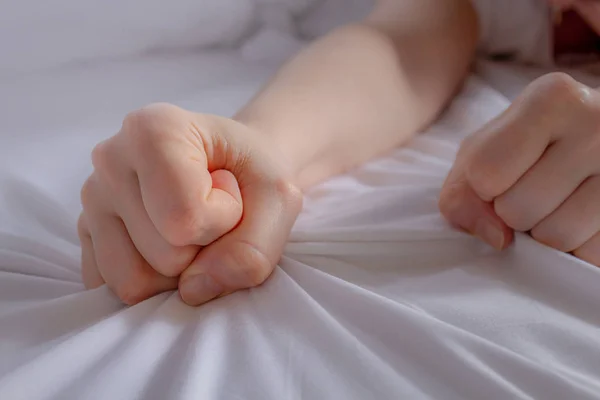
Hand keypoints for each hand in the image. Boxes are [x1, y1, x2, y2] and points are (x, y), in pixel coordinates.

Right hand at [78, 103, 301, 305]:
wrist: (236, 166)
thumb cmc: (254, 173)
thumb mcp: (280, 199)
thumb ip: (253, 249)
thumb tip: (192, 291)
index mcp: (155, 129)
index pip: (186, 218)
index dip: (225, 220)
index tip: (230, 189)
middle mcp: (111, 157)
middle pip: (164, 255)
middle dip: (204, 248)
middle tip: (212, 212)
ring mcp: (92, 198)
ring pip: (133, 282)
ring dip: (177, 271)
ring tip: (188, 226)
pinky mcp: (85, 234)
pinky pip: (112, 288)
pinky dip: (150, 282)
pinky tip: (165, 242)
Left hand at [439, 73, 599, 264]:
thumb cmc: (531, 148)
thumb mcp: (484, 152)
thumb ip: (463, 192)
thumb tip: (497, 238)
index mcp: (551, 98)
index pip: (486, 172)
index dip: (483, 190)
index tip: (501, 178)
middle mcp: (599, 122)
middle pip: (518, 209)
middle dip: (513, 214)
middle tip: (535, 192)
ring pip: (556, 236)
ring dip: (545, 235)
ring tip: (560, 204)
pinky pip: (591, 254)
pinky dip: (578, 248)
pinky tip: (584, 218)